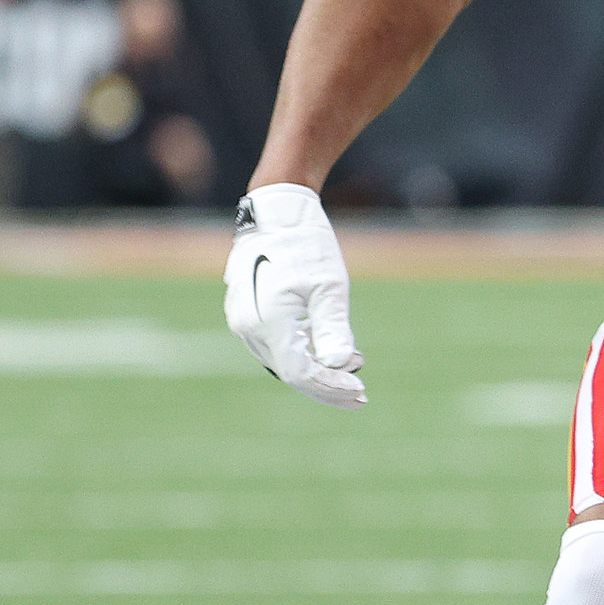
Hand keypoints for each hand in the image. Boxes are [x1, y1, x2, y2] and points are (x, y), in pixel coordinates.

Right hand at [223, 183, 365, 407]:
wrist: (276, 211)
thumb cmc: (306, 243)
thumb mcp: (330, 285)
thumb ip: (333, 328)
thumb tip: (341, 366)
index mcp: (267, 322)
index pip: (300, 372)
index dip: (330, 387)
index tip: (359, 393)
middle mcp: (247, 327)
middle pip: (290, 370)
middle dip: (326, 383)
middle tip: (360, 394)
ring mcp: (243, 319)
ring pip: (282, 357)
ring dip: (316, 366)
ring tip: (353, 367)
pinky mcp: (247, 311)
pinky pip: (275, 342)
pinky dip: (302, 349)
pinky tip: (329, 348)